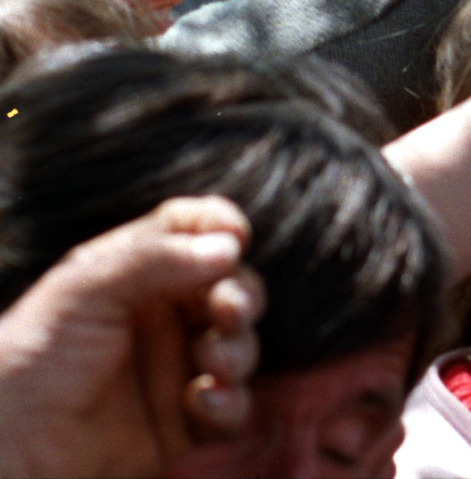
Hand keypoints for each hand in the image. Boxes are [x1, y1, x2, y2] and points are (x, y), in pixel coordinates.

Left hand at [0, 196, 263, 478]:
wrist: (11, 452)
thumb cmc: (29, 365)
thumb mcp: (80, 293)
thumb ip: (153, 259)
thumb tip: (229, 247)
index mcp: (132, 275)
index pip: (189, 230)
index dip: (219, 226)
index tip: (235, 237)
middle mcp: (159, 317)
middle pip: (229, 286)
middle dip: (240, 295)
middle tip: (228, 311)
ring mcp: (174, 369)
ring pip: (239, 345)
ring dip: (237, 350)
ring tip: (211, 361)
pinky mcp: (184, 422)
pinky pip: (232, 406)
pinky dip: (230, 402)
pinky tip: (202, 402)